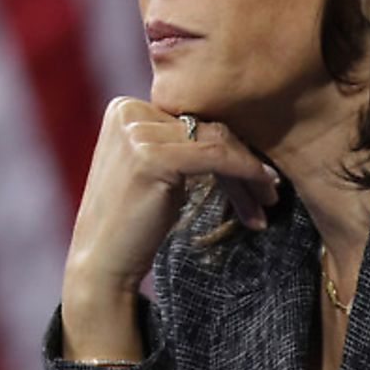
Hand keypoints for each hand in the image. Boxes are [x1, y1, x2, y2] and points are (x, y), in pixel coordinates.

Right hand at [59, 97, 278, 359]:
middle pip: (205, 127)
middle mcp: (127, 112)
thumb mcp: (154, 168)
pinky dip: (247, 173)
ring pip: (216, 140)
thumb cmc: (132, 220)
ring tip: (268, 200)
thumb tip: (237, 134)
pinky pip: (217, 156)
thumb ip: (178, 142)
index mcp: (125, 108)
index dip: (229, 146)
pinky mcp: (151, 156)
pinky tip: (263, 193)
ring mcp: (136, 133)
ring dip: (249, 172)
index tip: (258, 177)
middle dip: (242, 160)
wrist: (101, 261)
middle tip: (269, 192)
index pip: (192, 118)